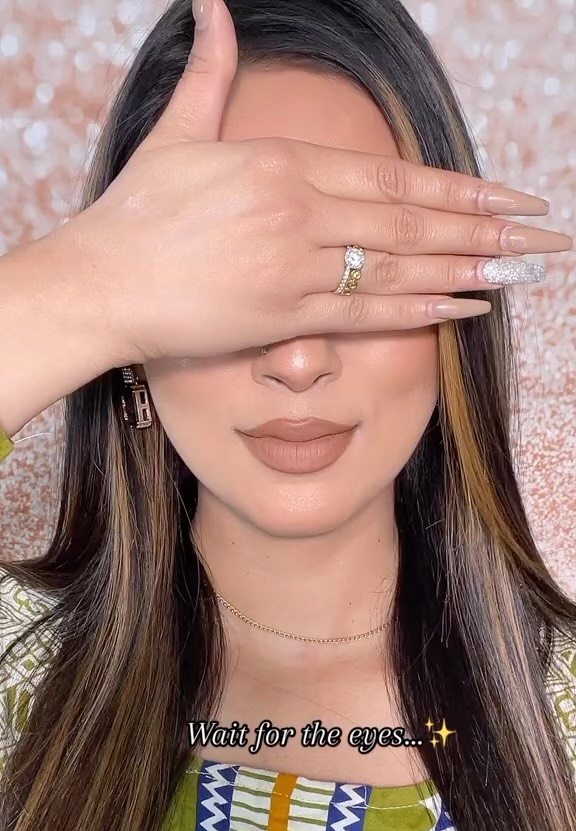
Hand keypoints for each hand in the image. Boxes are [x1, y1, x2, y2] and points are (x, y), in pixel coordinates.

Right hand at [59, 0, 570, 367]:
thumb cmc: (135, 213)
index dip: (457, 190)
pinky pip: (367, 315)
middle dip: (484, 229)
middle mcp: (299, 212)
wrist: (99, 283)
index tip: (506, 196)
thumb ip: (210, 73)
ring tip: (522, 272)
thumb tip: (209, 4)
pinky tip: (465, 308)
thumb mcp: (176, 132)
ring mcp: (294, 267)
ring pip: (400, 267)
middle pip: (411, 221)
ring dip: (468, 269)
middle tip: (542, 236)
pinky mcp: (282, 317)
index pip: (391, 178)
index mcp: (281, 163)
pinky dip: (421, 311)